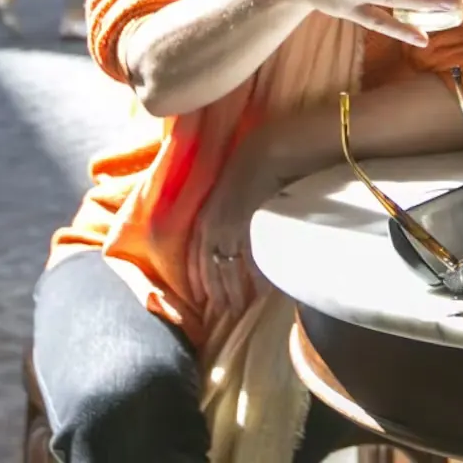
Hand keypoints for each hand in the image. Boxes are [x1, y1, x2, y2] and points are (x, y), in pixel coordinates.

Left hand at [188, 150, 275, 320]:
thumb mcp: (228, 192)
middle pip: (210, 267)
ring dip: (234, 290)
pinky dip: (256, 277)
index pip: (196, 256)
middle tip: (226, 311)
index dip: (199, 278)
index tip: (203, 298)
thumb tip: (230, 234)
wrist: (267, 151)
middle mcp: (212, 225)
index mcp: (203, 217)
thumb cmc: (249, 168)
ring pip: (228, 268)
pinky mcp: (250, 227)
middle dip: (217, 291)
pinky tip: (263, 291)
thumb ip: (225, 213)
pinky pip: (252, 260)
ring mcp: (231, 228)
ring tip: (241, 308)